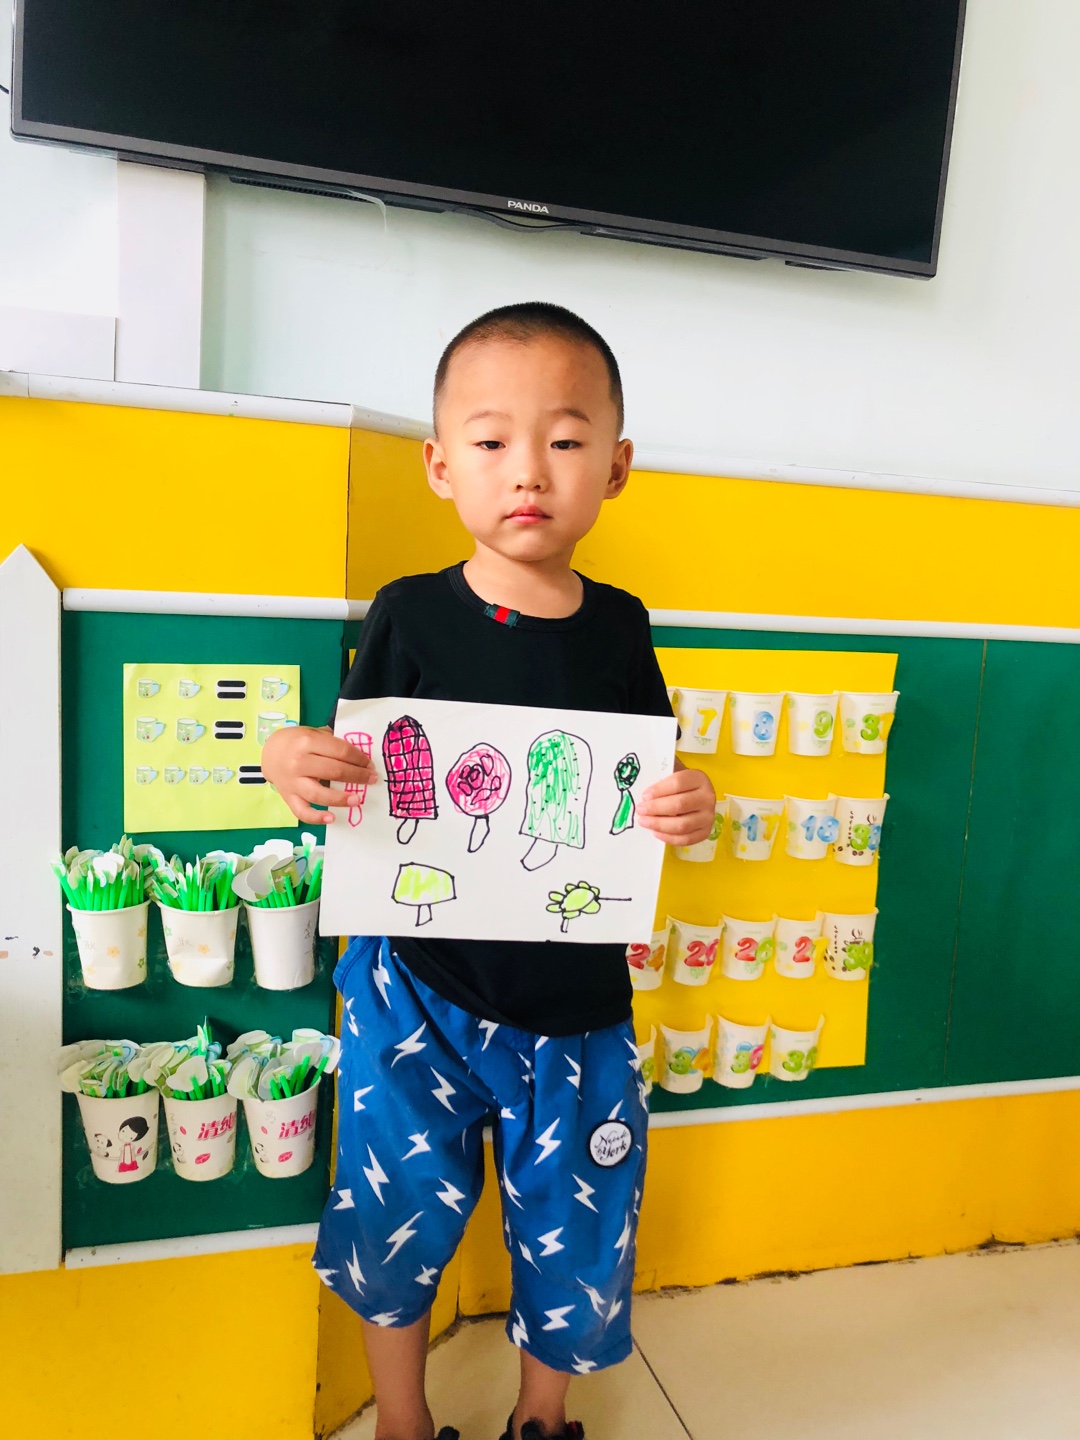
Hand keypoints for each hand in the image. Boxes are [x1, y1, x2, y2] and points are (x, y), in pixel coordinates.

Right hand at [260, 725, 378, 824]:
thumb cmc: (297, 742)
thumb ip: (333, 743)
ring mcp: (292, 782)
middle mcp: (299, 762)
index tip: (369, 764)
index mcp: (307, 742)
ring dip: (340, 798)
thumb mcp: (314, 733)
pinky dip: (316, 818)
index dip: (358, 758)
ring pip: (319, 794)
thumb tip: (360, 757)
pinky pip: (302, 811)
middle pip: (333, 771)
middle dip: (356, 776)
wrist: (270, 752)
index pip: (340, 751)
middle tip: (371, 779)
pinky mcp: (288, 797)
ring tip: (357, 800)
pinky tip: (331, 818)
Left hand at [637, 765, 715, 845]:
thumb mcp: (672, 775)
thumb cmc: (679, 785)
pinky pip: (686, 839)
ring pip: (682, 824)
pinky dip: (669, 838)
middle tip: (640, 810)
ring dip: (660, 824)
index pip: (678, 783)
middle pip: (680, 804)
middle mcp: (707, 797)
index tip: (644, 796)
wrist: (696, 796)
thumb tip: (645, 797)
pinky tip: (656, 832)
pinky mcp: (705, 832)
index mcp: (699, 778)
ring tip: (644, 822)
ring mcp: (708, 817)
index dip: (659, 790)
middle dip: (656, 808)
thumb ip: (660, 781)